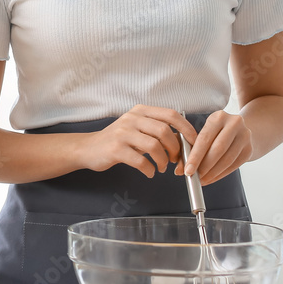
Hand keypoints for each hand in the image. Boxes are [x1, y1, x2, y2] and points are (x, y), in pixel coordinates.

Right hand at [75, 105, 197, 178]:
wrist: (89, 148)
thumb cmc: (118, 140)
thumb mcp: (137, 128)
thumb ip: (157, 131)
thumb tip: (183, 141)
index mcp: (140, 111)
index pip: (171, 115)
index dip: (186, 129)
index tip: (193, 143)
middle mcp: (132, 118)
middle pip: (164, 131)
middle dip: (175, 149)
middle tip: (175, 160)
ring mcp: (123, 133)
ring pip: (154, 146)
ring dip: (163, 161)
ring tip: (161, 167)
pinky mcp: (116, 149)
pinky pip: (141, 161)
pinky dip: (149, 170)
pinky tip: (149, 172)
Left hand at [175, 111, 252, 184]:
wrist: (241, 129)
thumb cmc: (216, 132)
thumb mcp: (205, 132)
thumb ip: (191, 147)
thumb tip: (181, 169)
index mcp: (219, 117)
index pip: (204, 139)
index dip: (195, 157)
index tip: (187, 170)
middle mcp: (234, 124)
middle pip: (217, 150)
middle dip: (204, 166)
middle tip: (194, 177)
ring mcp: (245, 136)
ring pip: (227, 160)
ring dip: (212, 173)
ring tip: (201, 180)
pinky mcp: (249, 149)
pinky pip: (233, 166)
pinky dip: (220, 175)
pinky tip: (211, 178)